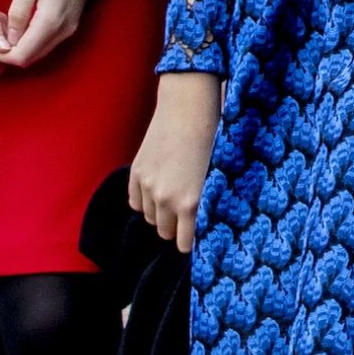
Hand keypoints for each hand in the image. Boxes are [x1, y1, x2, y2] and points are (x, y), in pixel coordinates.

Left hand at [2, 0, 103, 69]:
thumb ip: (18, 13)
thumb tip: (7, 40)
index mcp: (51, 21)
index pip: (22, 56)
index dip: (2, 54)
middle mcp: (63, 31)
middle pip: (30, 58)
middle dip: (9, 51)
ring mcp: (70, 28)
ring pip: (39, 51)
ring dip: (19, 45)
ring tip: (4, 23)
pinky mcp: (71, 23)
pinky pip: (47, 41)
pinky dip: (30, 38)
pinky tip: (19, 21)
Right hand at [129, 72, 221, 251]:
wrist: (188, 110)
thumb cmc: (213, 141)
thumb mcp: (218, 178)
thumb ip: (208, 205)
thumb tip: (205, 229)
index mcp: (191, 204)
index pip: (184, 244)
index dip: (191, 241)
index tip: (197, 235)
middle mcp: (167, 200)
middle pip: (166, 233)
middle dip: (176, 227)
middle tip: (187, 213)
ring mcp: (148, 187)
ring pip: (150, 218)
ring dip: (160, 213)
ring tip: (174, 195)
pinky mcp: (137, 173)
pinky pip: (135, 202)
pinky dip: (144, 200)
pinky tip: (158, 188)